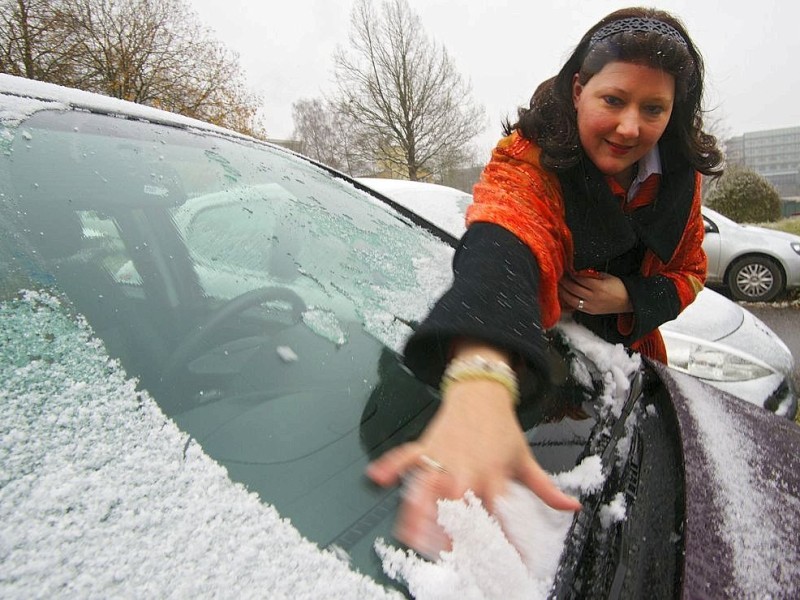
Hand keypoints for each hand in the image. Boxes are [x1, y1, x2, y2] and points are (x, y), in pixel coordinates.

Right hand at [366, 347, 580, 557]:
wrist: (481, 390)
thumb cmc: (501, 426)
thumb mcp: (525, 458)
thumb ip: (545, 487)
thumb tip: (572, 506)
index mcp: (492, 473)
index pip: (496, 510)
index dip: (500, 536)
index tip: (504, 557)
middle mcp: (465, 466)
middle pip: (455, 501)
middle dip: (451, 529)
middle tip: (447, 555)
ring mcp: (442, 455)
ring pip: (425, 484)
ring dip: (417, 510)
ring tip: (410, 535)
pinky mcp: (426, 446)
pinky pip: (405, 455)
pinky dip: (390, 465)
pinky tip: (377, 478)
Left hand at [558, 271, 631, 314]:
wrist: (629, 301)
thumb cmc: (619, 286)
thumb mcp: (607, 276)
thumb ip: (591, 274)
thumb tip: (577, 271)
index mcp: (599, 287)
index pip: (579, 278)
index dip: (571, 273)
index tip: (566, 268)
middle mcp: (593, 297)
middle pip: (573, 288)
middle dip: (564, 281)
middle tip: (559, 275)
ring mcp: (591, 306)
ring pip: (571, 299)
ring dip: (563, 291)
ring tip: (559, 284)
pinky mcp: (590, 312)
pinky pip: (575, 306)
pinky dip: (568, 300)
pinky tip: (564, 294)